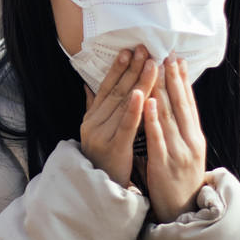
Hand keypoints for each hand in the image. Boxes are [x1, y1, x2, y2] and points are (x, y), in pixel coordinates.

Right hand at [80, 47, 157, 186]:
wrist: (101, 189)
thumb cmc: (104, 159)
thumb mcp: (96, 131)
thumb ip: (93, 107)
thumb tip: (88, 85)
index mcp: (92, 117)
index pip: (107, 87)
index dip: (118, 68)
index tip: (129, 51)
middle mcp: (94, 123)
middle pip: (116, 91)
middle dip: (132, 69)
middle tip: (144, 49)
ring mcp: (102, 135)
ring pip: (123, 104)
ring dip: (139, 82)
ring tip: (151, 64)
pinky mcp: (114, 148)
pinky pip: (126, 125)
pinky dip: (134, 109)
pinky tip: (143, 94)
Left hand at [143, 57, 210, 222]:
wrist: (182, 210)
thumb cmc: (180, 178)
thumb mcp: (185, 149)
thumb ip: (179, 128)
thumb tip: (172, 104)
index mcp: (195, 136)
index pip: (188, 102)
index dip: (183, 79)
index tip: (177, 58)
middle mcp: (190, 140)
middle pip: (181, 104)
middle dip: (173, 77)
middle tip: (167, 54)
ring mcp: (179, 152)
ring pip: (169, 116)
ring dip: (162, 90)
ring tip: (156, 68)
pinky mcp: (165, 164)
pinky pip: (157, 138)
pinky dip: (152, 119)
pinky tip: (147, 101)